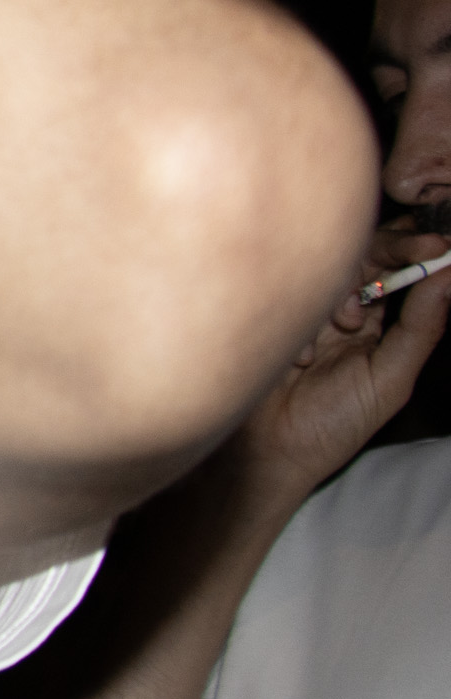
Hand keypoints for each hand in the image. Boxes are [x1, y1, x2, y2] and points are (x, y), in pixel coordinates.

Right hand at [223, 227, 450, 510]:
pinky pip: (292, 290)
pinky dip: (305, 318)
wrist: (266, 452)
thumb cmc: (332, 426)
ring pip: (333, 270)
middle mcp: (341, 311)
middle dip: (395, 251)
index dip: (419, 254)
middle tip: (419, 251)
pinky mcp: (270, 312)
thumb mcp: (391, 380)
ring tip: (344, 325)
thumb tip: (447, 277)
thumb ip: (421, 328)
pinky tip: (300, 353)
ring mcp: (304, 309)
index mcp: (377, 326)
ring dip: (347, 292)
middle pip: (369, 257)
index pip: (401, 273)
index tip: (439, 246)